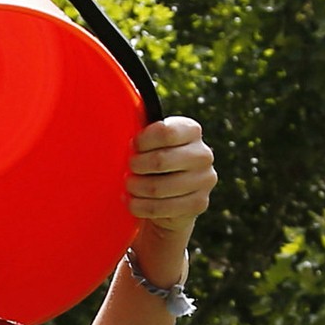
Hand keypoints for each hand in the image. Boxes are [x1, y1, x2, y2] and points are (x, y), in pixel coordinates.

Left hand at [125, 117, 214, 270]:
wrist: (171, 198)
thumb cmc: (152, 163)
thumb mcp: (148, 144)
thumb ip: (141, 134)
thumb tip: (120, 115)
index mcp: (191, 131)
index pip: (165, 131)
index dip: (142, 141)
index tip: (133, 146)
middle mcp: (203, 154)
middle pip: (160, 160)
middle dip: (136, 167)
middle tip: (129, 169)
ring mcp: (204, 180)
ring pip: (157, 188)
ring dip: (135, 189)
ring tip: (129, 186)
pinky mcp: (199, 204)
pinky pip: (160, 209)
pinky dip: (139, 207)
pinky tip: (133, 201)